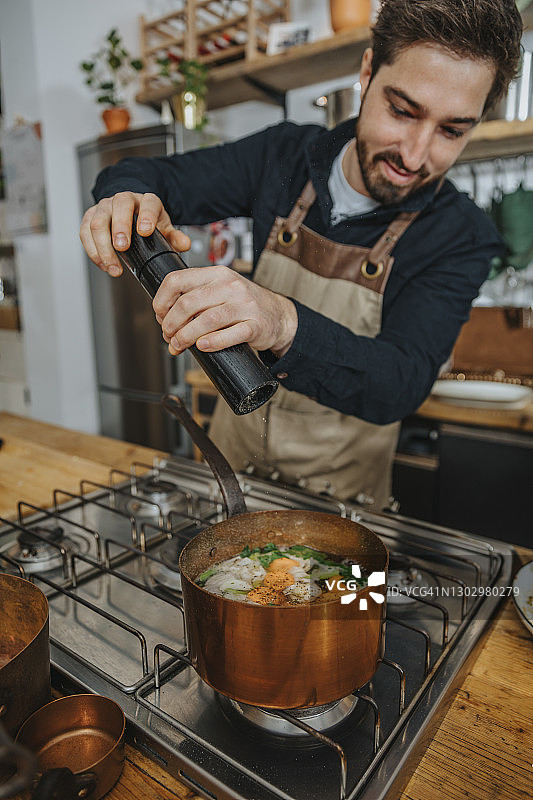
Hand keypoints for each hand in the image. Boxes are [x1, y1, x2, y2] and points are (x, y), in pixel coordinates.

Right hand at [79, 191, 190, 276]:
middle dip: (119, 229)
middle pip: (118, 208)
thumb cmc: (146, 220)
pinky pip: (85, 232)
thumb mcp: (163, 227)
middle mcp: (123, 200)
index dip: (146, 216)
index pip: (148, 203)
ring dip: (103, 247)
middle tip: (122, 248)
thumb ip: (175, 237)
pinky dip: (93, 251)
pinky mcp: (90, 217)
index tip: (146, 231)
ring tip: (113, 267)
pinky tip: (103, 264)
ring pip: (97, 222)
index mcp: (145, 201)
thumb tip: (184, 244)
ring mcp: (104, 207)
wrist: (129, 211)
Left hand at [153, 265, 297, 356]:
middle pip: (188, 303)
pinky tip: (202, 346)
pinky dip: (212, 343)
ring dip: (186, 336)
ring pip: (206, 320)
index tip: (159, 314)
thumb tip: (164, 318)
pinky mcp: (255, 325)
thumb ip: (195, 298)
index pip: (177, 280)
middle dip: (171, 323)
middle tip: (168, 335)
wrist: (278, 315)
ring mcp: (244, 305)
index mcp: (216, 274)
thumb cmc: (243, 304)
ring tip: (179, 345)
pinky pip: (230, 334)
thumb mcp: (219, 291)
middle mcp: (230, 286)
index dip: (161, 300)